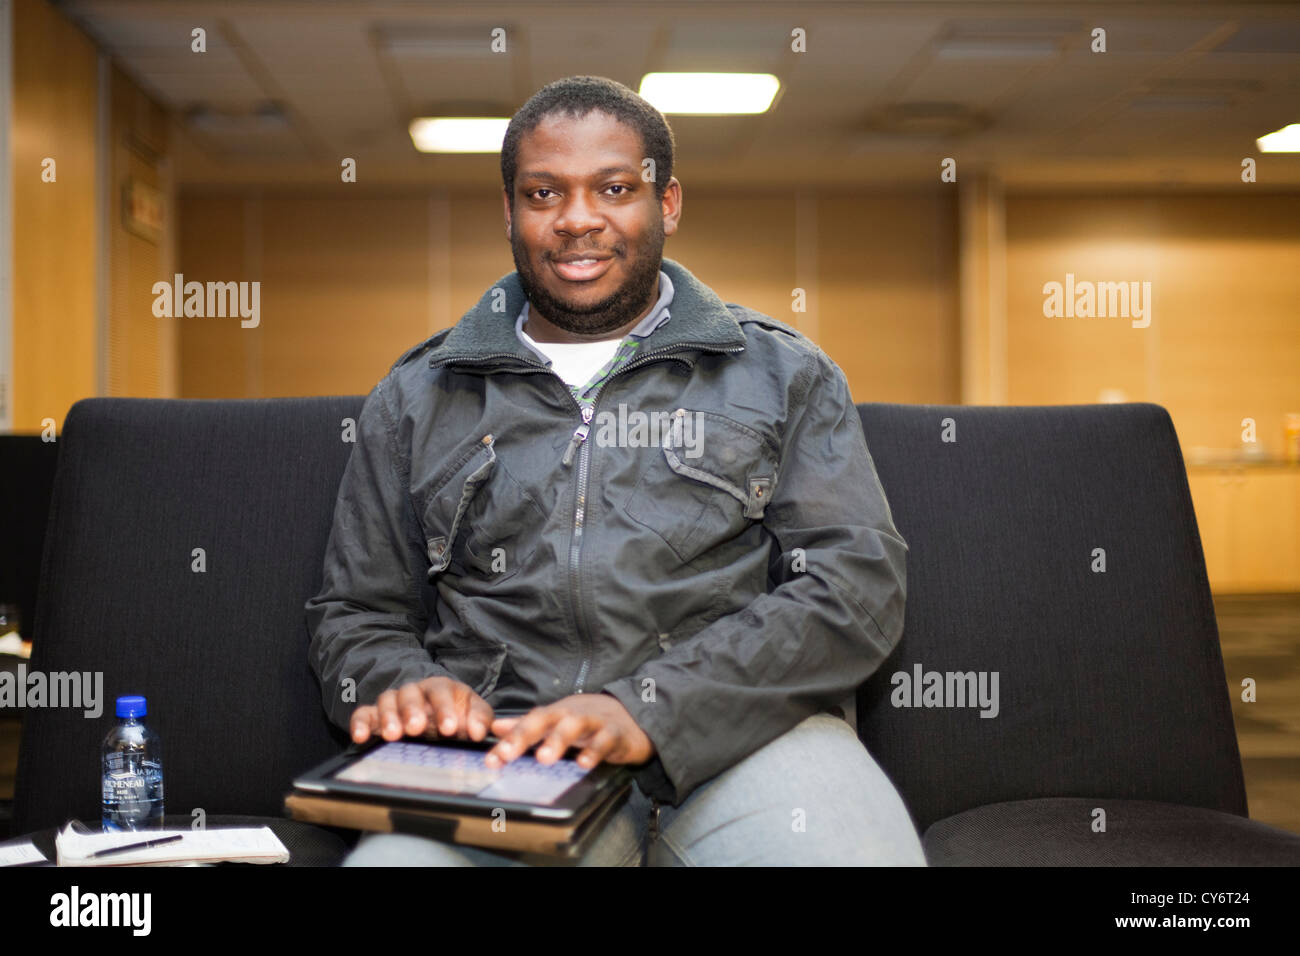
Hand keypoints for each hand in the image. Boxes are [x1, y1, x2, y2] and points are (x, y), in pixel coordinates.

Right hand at [350, 676, 493, 744]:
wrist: (440, 717)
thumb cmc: (459, 715)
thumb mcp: (474, 714)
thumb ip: (480, 720)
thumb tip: (477, 732)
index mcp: (440, 688)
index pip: (440, 692)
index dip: (444, 709)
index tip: (449, 728)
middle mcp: (415, 691)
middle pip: (410, 694)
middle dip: (412, 710)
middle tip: (416, 728)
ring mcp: (394, 702)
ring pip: (386, 701)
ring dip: (388, 717)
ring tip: (393, 735)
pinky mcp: (376, 716)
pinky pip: (364, 714)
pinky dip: (360, 723)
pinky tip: (360, 737)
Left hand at [484, 693, 654, 769]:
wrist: (633, 714)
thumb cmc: (590, 720)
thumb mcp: (557, 720)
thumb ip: (526, 724)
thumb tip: (495, 727)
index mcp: (555, 714)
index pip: (527, 723)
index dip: (508, 739)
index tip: (492, 759)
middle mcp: (571, 715)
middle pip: (546, 719)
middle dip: (525, 735)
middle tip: (508, 753)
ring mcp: (594, 722)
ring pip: (575, 725)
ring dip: (558, 739)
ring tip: (544, 757)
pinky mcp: (616, 734)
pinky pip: (605, 741)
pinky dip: (594, 751)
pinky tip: (584, 764)